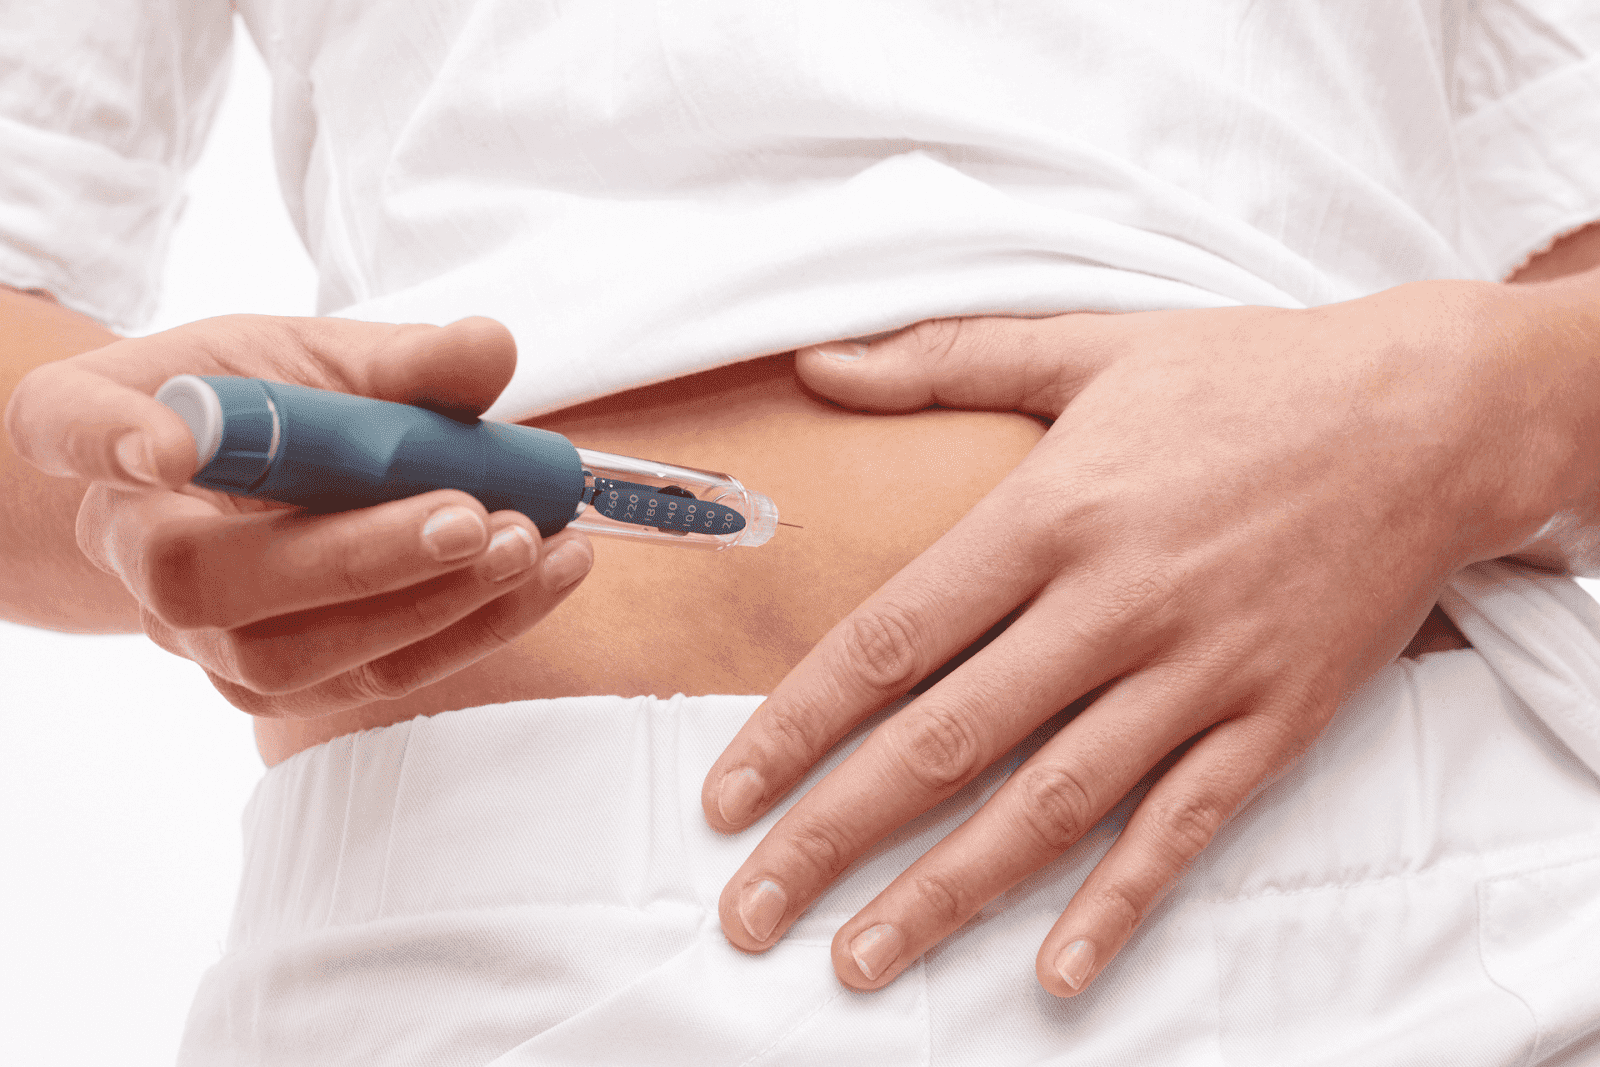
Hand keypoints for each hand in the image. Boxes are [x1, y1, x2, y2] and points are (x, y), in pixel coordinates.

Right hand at [4, 315, 592, 716]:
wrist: (254, 486)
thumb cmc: (272, 404)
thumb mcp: (321, 355)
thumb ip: (401, 357)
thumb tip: (489, 351)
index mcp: (107, 430)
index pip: (69, 426)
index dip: (109, 439)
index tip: (165, 445)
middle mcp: (133, 549)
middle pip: (209, 581)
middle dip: (356, 558)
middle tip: (474, 514)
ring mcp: (199, 636)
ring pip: (296, 657)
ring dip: (433, 605)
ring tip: (534, 545)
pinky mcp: (277, 684)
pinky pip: (370, 678)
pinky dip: (473, 628)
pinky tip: (546, 575)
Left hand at [702, 281, 1582, 995]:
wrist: (1432, 416)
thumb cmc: (1250, 377)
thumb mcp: (1090, 344)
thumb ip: (943, 358)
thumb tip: (816, 363)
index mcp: (1051, 515)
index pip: (891, 640)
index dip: (795, 725)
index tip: (725, 794)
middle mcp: (1113, 605)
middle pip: (946, 743)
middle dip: (833, 835)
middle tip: (750, 911)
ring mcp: (1196, 673)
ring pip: (1049, 807)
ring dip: (944, 895)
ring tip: (856, 959)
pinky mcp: (1272, 721)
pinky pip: (1182, 830)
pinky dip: (1117, 907)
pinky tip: (1054, 975)